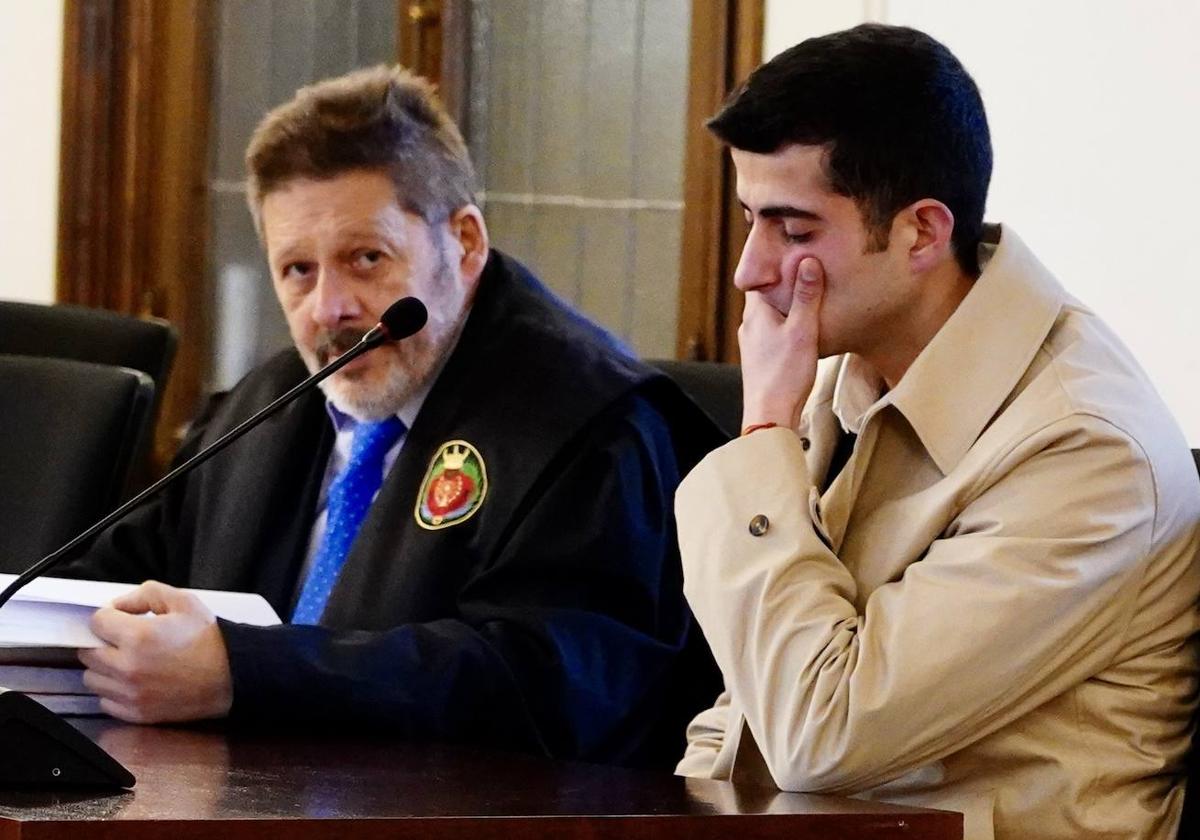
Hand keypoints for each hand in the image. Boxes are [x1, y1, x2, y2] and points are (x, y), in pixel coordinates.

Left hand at [79, 581, 233, 723]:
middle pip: (88, 652)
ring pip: (92, 678)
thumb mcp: (184, 602)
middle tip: (123, 640)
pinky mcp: (136, 712)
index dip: (108, 617)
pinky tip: (133, 681)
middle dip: (103, 642)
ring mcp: (131, 693)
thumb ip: (147, 594)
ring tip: (127, 661)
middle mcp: (128, 667)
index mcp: (138, 636)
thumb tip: (119, 604)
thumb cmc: (210, 640)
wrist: (232, 676)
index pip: (96, 622)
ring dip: (104, 668)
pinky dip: (114, 691)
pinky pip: (105, 701)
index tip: (119, 620)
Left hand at [738, 257, 824, 429]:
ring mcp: (753, 343)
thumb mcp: (802, 331)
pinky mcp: (760, 359)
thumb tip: (807, 261)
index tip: (795, 254)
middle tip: (808, 271)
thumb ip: (806, 297)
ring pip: (771, 315)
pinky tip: (802, 330)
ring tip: (810, 298)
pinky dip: (786, 324)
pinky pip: (773, 332)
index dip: (778, 265)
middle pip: (768, 295)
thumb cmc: (785, 375)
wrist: (770, 416)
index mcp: (756, 312)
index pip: (762, 277)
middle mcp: (749, 325)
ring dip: (787, 306)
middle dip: (786, 284)